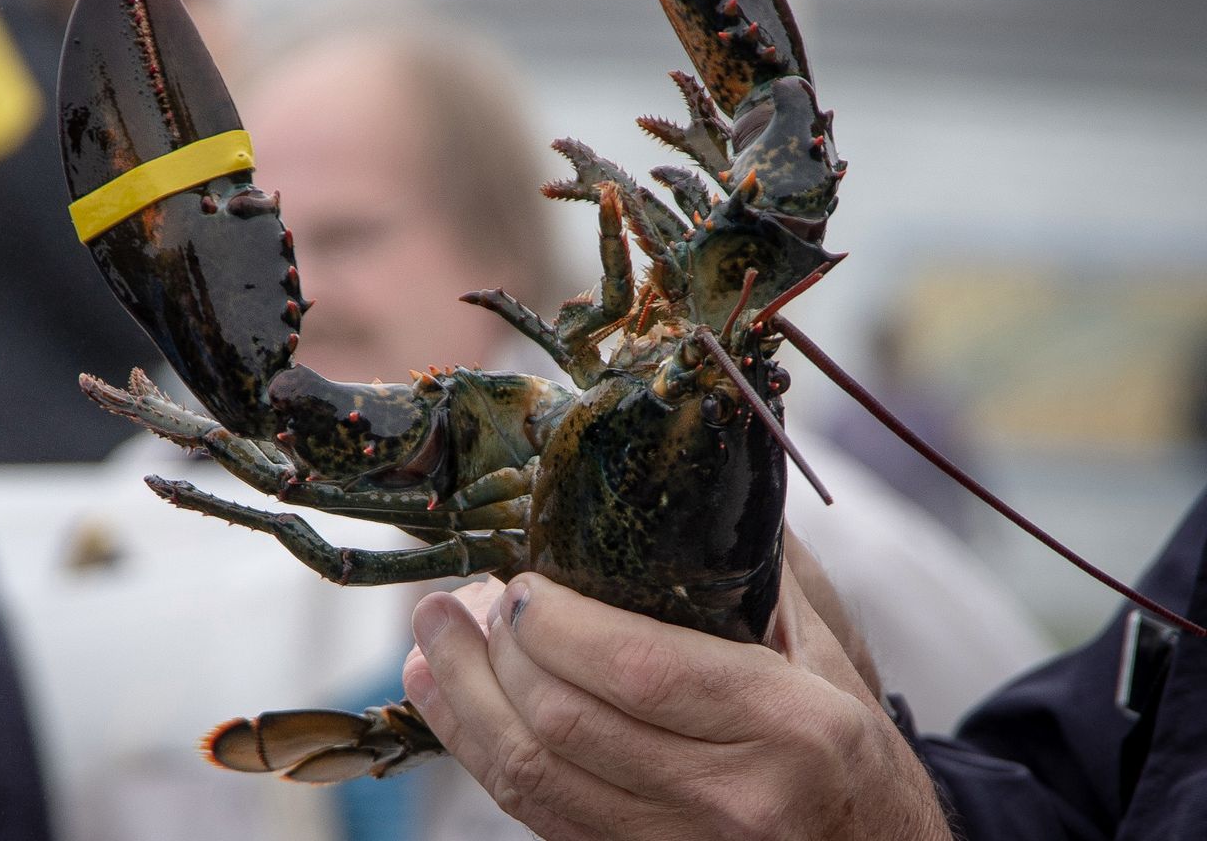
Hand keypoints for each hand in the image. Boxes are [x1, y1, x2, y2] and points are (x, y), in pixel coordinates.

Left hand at [400, 565, 951, 840]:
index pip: (642, 669)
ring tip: (430, 637)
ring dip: (463, 699)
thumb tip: (671, 471)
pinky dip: (475, 747)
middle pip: (569, 722)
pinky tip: (444, 695)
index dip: (559, 625)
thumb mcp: (826, 652)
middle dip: (493, 653)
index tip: (517, 582)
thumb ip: (752, 570)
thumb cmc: (849, 743)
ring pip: (535, 776)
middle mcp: (734, 797)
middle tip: (456, 598)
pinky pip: (534, 811)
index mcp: (792, 727)